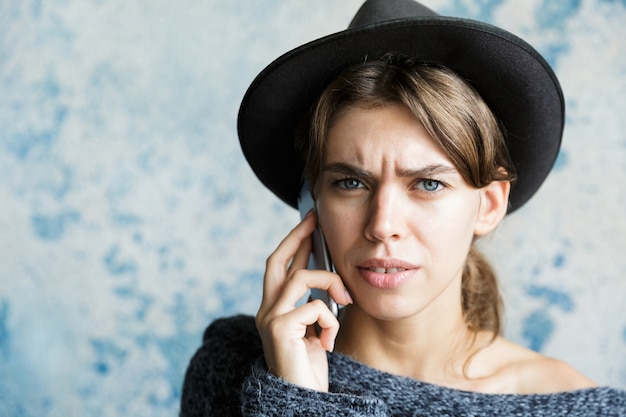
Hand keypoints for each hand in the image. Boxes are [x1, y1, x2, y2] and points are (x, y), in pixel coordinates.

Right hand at [255, 211, 352, 391]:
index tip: (309, 222)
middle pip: (277, 261)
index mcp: (274, 309)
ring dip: (330, 284)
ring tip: (345, 301)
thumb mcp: (313, 330)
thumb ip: (314, 305)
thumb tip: (327, 277)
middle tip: (314, 218)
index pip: (279, 267)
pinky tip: (330, 342)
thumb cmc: (310, 369)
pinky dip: (331, 320)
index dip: (293, 242)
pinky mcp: (280, 329)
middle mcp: (266, 311)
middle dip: (297, 236)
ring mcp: (270, 319)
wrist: (303, 400)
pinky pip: (315, 306)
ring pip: (301, 279)